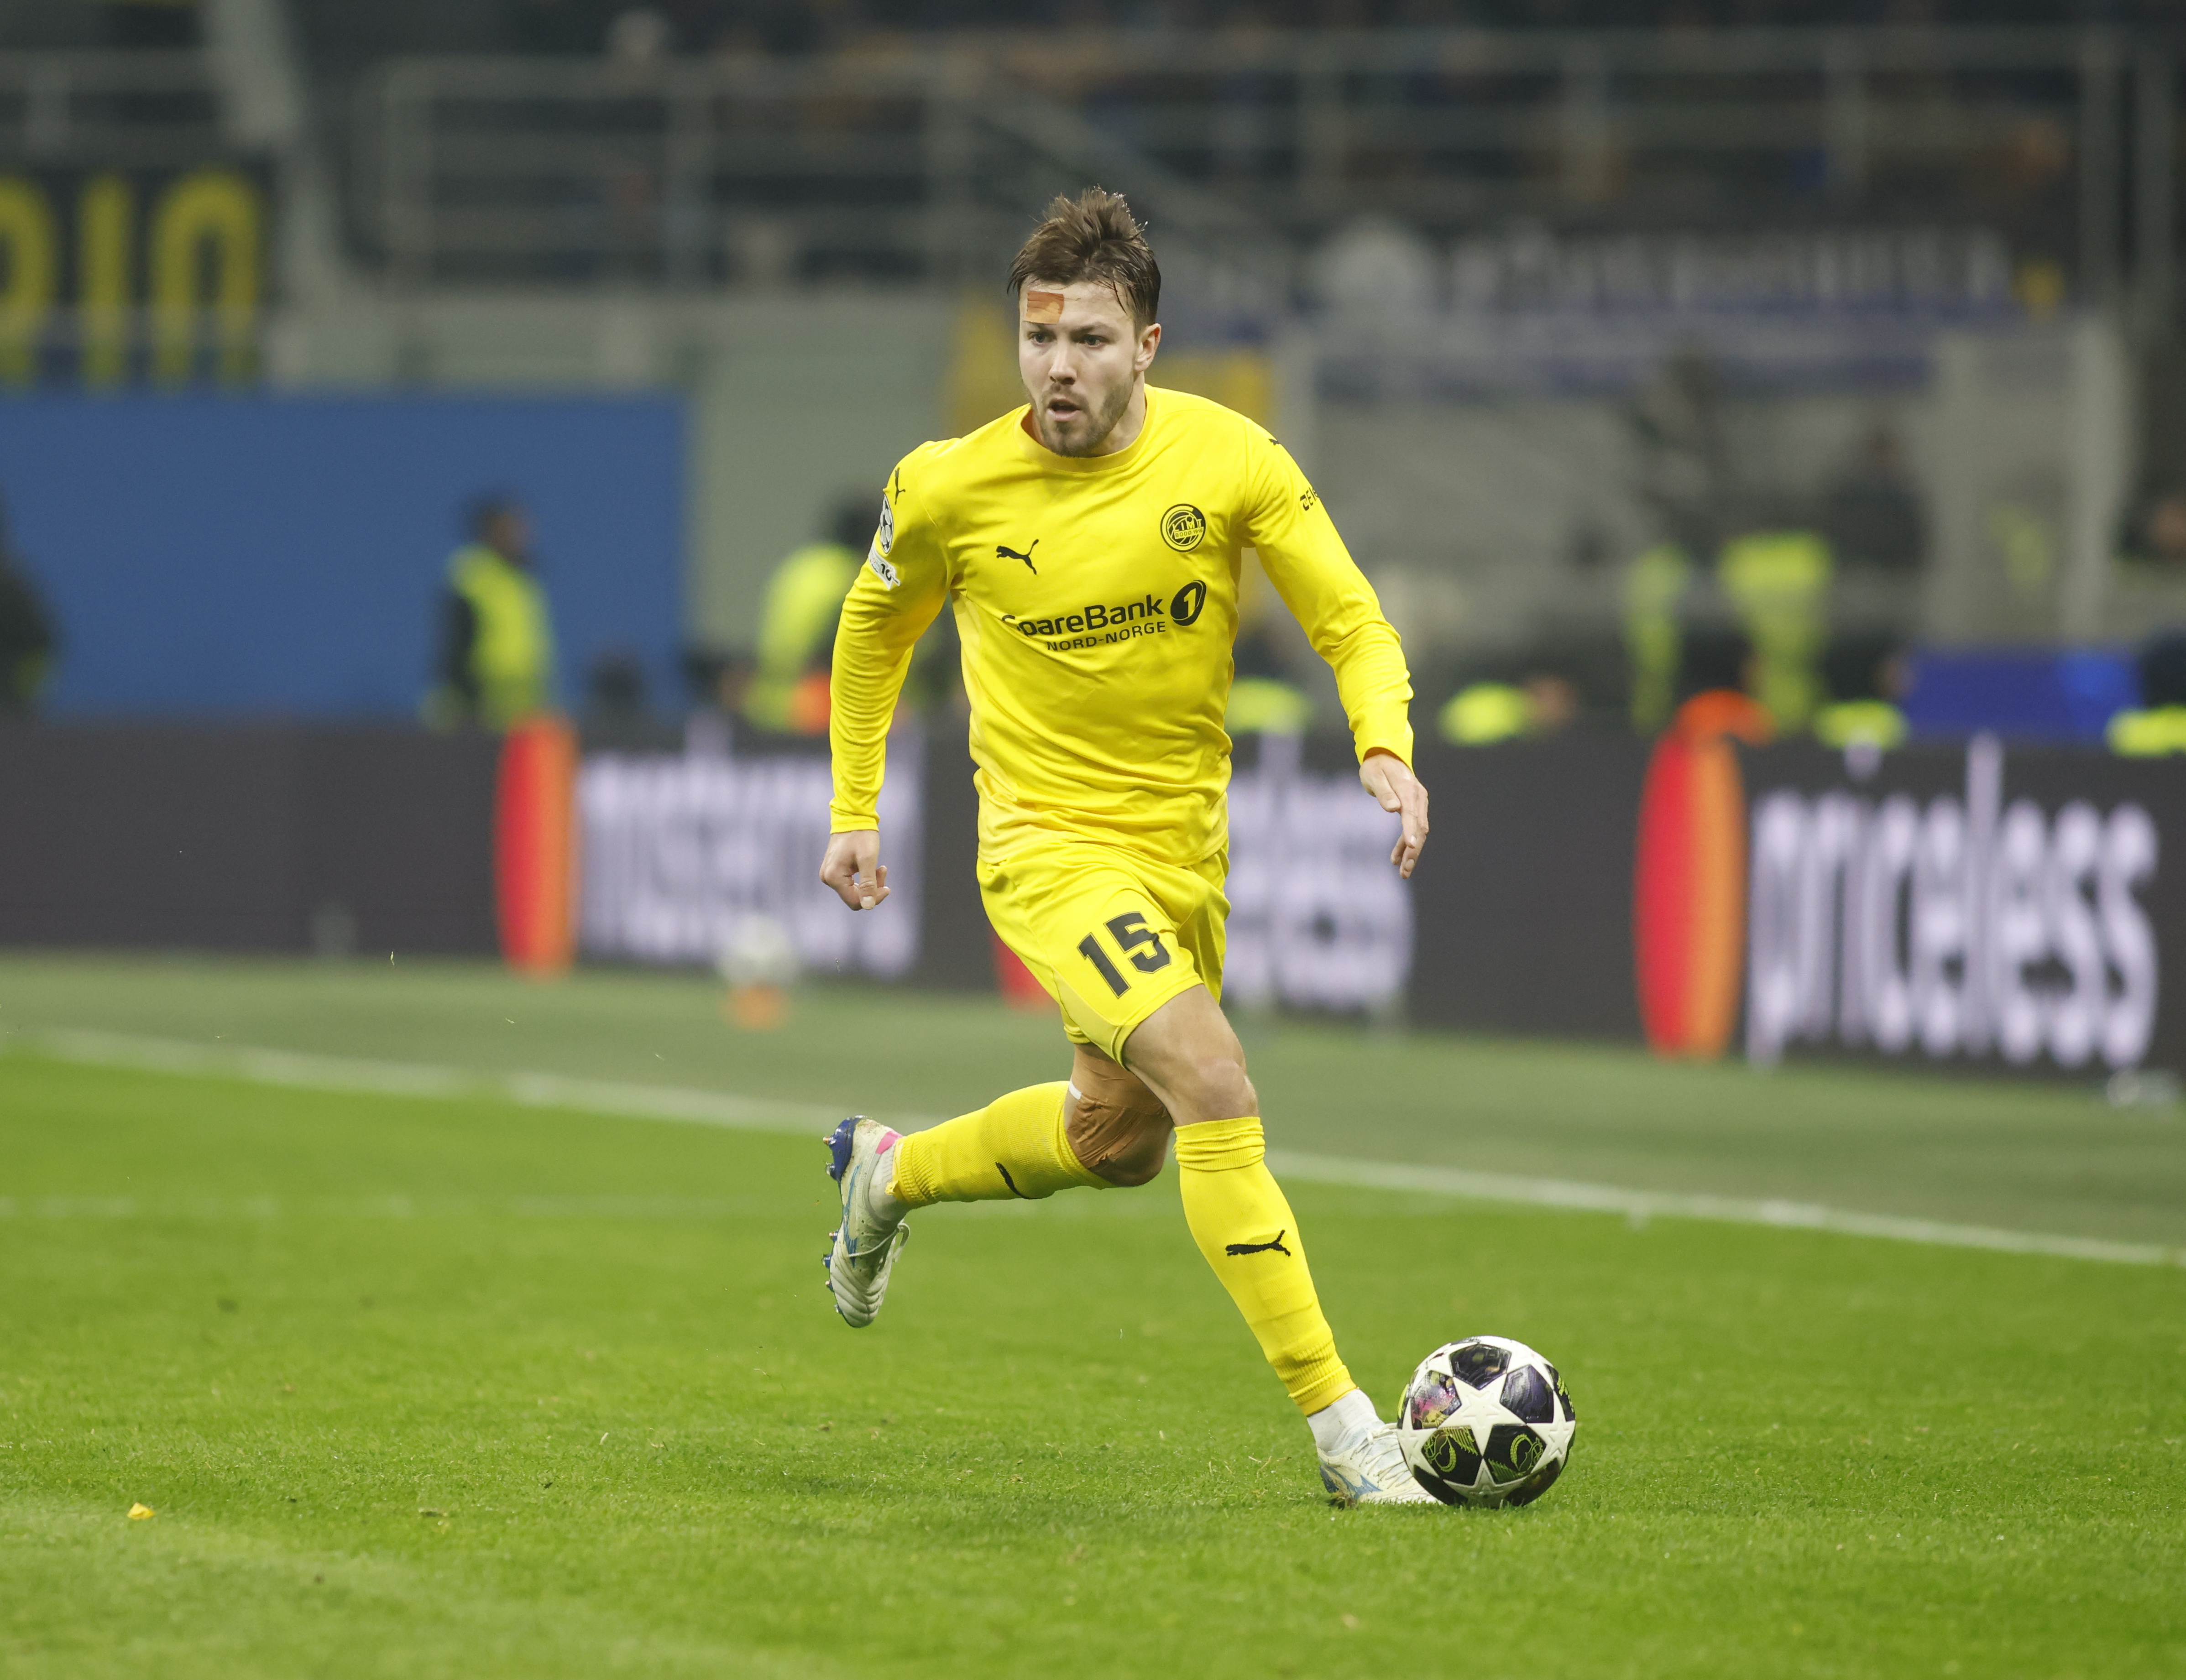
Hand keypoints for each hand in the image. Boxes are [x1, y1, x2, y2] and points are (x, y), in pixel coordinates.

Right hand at [820, 830, 889, 910]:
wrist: (852, 817)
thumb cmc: (861, 835)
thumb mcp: (868, 859)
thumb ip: (868, 884)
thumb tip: (868, 906)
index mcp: (834, 877)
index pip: (855, 901)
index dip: (873, 899)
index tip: (887, 887)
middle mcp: (828, 878)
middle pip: (854, 897)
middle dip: (872, 889)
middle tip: (883, 872)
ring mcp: (829, 874)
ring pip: (853, 890)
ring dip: (869, 882)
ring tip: (880, 868)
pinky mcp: (834, 871)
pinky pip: (850, 882)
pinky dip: (863, 877)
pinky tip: (871, 867)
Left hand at [1360, 750, 1428, 878]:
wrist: (1385, 757)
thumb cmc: (1375, 767)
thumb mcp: (1373, 776)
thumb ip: (1383, 792)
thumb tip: (1393, 808)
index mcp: (1408, 788)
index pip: (1411, 813)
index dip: (1411, 831)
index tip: (1411, 846)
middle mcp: (1418, 796)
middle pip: (1419, 827)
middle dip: (1413, 850)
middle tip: (1405, 870)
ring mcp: (1418, 802)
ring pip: (1419, 831)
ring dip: (1412, 852)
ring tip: (1403, 872)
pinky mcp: (1415, 807)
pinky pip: (1413, 828)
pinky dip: (1406, 844)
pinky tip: (1396, 858)